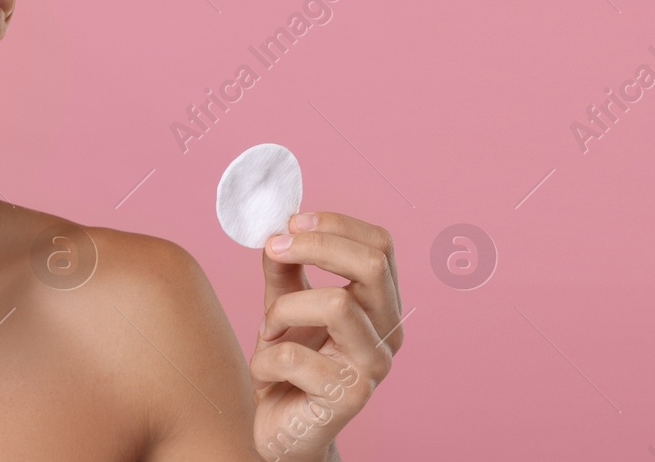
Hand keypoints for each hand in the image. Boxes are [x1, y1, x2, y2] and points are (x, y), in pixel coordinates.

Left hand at [251, 212, 402, 460]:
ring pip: (335, 304)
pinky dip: (266, 359)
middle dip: (315, 246)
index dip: (335, 224)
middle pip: (371, 264)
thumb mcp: (284, 307)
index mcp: (381, 305)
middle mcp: (388, 332)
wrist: (285, 431)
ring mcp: (374, 366)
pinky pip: (295, 355)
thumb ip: (285, 270)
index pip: (380, 245)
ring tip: (268, 332)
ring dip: (283, 310)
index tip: (291, 223)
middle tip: (273, 250)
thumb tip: (277, 230)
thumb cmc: (291, 367)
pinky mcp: (349, 398)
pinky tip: (267, 375)